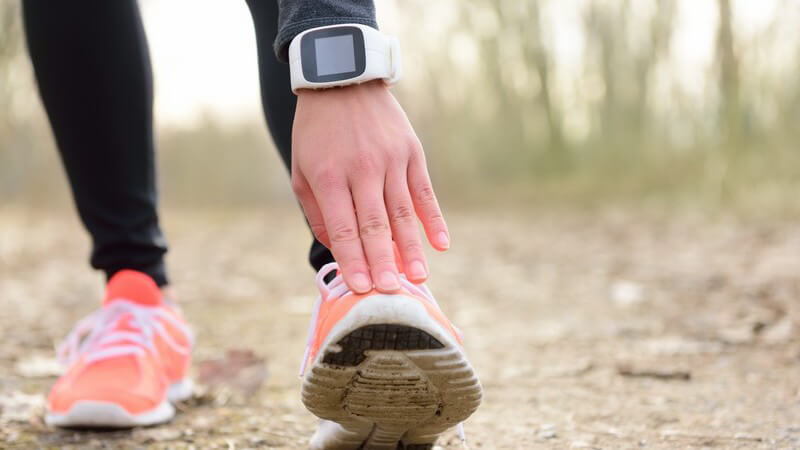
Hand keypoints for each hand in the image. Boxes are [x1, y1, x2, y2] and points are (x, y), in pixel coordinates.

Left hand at [291, 80, 449, 292]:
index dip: (353, 260)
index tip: (362, 288)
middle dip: (383, 263)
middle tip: (391, 293)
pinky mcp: (412, 152)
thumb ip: (317, 211)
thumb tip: (337, 249)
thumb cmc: (316, 132)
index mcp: (329, 177)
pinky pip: (424, 192)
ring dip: (411, 248)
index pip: (344, 229)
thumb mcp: (302, 169)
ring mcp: (390, 160)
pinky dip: (434, 219)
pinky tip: (441, 244)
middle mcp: (362, 170)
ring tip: (419, 278)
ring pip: (402, 213)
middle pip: (374, 226)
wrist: (343, 81)